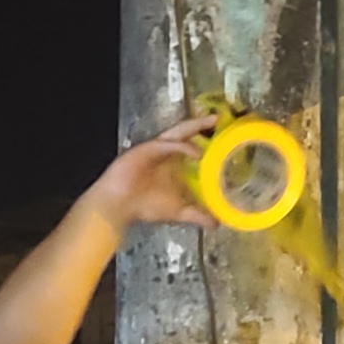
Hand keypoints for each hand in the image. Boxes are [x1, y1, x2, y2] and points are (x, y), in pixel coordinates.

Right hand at [92, 118, 222, 232]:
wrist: (119, 205)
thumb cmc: (144, 206)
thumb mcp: (179, 211)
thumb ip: (198, 215)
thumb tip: (216, 225)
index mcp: (172, 164)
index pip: (191, 146)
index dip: (206, 141)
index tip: (224, 136)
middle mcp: (165, 154)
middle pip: (186, 134)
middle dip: (200, 125)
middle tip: (217, 117)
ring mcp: (155, 149)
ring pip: (177, 133)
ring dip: (194, 126)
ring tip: (210, 121)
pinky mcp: (146, 149)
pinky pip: (168, 144)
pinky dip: (183, 147)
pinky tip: (197, 154)